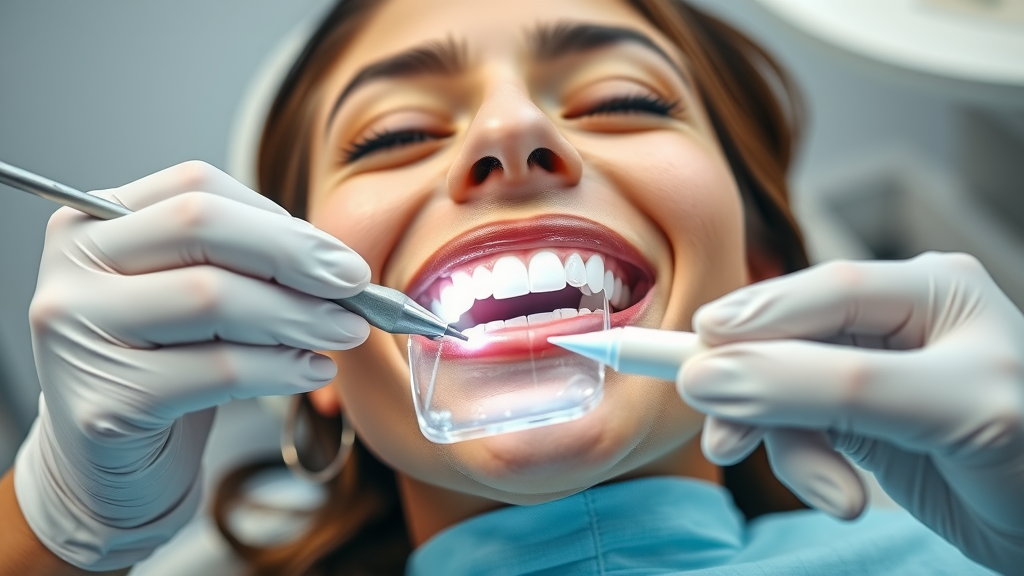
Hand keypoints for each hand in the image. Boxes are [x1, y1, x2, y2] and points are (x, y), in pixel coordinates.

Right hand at [13, 161, 369, 570]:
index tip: (341, 260)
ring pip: (212, 297)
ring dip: (299, 315)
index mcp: (93, 223)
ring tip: (345, 333)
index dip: (281, 222)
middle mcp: (71, 268)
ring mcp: (76, 333)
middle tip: (355, 288)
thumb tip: (337, 260)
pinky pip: (217, 369)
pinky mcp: (104, 402)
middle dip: (294, 256)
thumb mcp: (199, 301)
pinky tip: (313, 372)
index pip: (197, 188)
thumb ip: (250, 264)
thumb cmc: (165, 371)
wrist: (112, 471)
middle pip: (201, 226)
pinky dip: (281, 367)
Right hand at [678, 252, 1023, 573]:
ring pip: (787, 390)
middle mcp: (898, 320)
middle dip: (764, 396)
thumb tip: (713, 376)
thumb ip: (825, 388)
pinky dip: (807, 465)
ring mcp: (876, 371)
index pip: (827, 290)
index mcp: (931, 289)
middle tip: (723, 439)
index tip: (697, 346)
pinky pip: (801, 428)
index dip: (758, 315)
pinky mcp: (858, 418)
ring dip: (792, 447)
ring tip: (832, 494)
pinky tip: (840, 494)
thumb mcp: (944, 411)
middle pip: (794, 341)